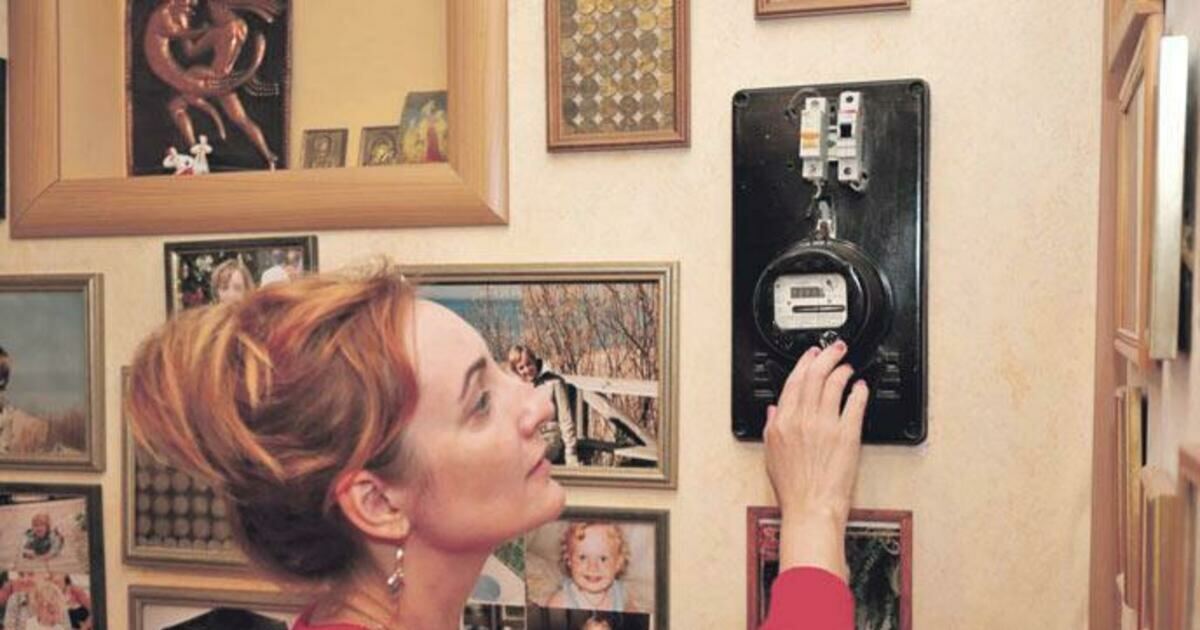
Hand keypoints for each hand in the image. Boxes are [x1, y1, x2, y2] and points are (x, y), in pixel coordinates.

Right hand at [764, 341, 868, 579]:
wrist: (811, 508)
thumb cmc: (793, 489)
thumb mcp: (771, 455)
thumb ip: (771, 427)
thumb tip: (773, 410)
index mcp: (782, 423)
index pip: (793, 382)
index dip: (804, 363)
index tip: (811, 356)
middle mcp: (803, 420)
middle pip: (815, 375)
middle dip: (826, 356)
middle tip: (835, 349)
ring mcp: (825, 425)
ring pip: (834, 384)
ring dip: (843, 370)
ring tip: (848, 367)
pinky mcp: (847, 435)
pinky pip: (855, 404)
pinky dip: (858, 391)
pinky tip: (860, 387)